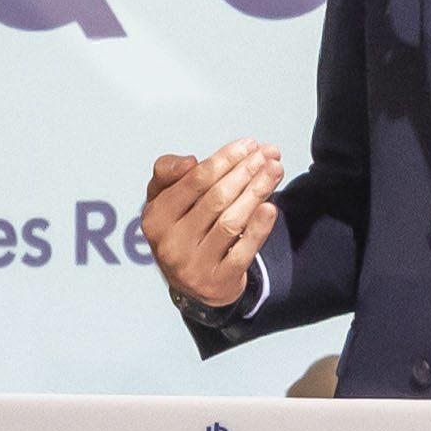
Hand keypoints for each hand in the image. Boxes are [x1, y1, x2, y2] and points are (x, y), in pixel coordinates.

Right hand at [142, 142, 284, 312]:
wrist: (193, 285)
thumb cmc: (181, 230)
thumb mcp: (164, 200)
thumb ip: (168, 173)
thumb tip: (189, 161)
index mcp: (156, 218)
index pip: (193, 181)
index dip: (224, 159)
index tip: (248, 145)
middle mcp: (171, 244)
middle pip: (216, 199)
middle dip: (245, 171)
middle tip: (268, 154)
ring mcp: (194, 266)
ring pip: (231, 223)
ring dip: (256, 192)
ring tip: (275, 171)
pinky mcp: (219, 281)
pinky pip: (243, 252)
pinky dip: (258, 228)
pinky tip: (270, 207)